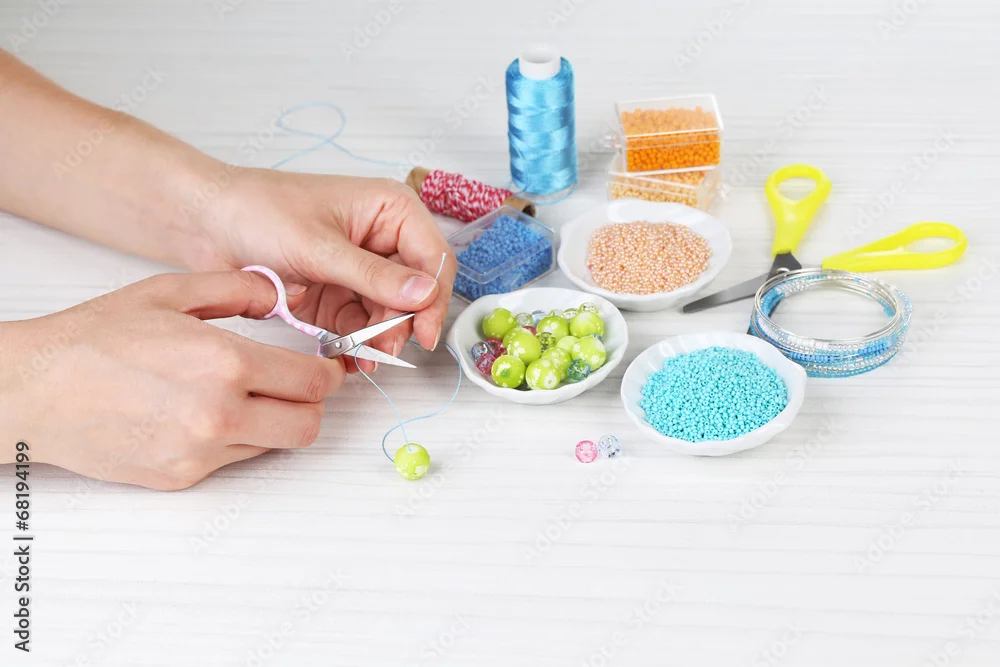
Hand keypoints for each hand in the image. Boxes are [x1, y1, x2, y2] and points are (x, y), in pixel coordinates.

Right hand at [2, 271, 344, 489]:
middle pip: (308, 425)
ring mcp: (200, 452)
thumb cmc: (95, 338)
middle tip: (297, 384)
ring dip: (274, 422)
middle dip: (311, 403)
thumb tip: (285, 294)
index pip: (314, 382)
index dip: (329, 372)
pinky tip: (204, 414)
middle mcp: (219, 414)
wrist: (34, 389)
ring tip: (244, 395)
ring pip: (274, 446)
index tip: (326, 366)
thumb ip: (240, 289)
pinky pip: (233, 460)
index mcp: (225, 363)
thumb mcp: (171, 292)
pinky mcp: (181, 478)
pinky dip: (234, 439)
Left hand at [192, 170, 455, 371]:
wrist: (206, 224)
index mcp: (390, 210)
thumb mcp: (320, 246)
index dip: (435, 298)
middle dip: (402, 323)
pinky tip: (347, 357)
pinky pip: (361, 324)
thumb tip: (424, 294)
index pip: (434, 258)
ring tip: (361, 358)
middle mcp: (383, 239)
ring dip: (380, 338)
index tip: (425, 334)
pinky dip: (357, 343)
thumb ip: (373, 275)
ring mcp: (361, 270)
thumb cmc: (259, 211)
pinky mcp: (339, 294)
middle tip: (383, 350)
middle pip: (417, 291)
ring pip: (390, 313)